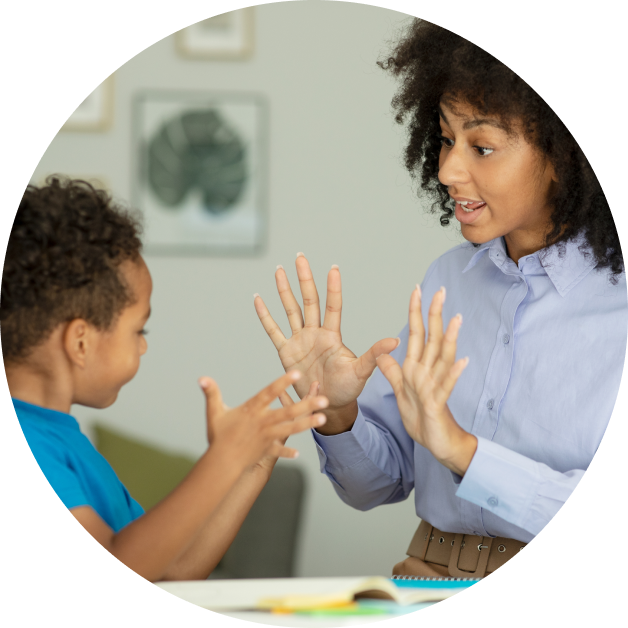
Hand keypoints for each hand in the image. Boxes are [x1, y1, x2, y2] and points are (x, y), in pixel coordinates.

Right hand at [198, 371, 327, 468]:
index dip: (282, 382)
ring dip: (308, 423)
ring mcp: (267, 437)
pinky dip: (288, 451)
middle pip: (288, 412)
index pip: (269, 393)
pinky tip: (299, 452)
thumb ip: (211, 393)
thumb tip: (201, 378)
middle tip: (325, 399)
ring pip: (291, 428)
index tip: (297, 373)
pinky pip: (281, 450)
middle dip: (307, 405)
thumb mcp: (214, 412)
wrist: (220, 462)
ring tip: (323, 418)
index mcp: (252, 410)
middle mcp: (263, 423)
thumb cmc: (218, 435)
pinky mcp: (267, 450)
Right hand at [254, 254, 398, 430]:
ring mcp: (300, 340)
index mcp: (332, 336)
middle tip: (300, 257)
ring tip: (279, 270)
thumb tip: (395, 341)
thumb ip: (374, 354)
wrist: (328, 405)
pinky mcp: (286, 352)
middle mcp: (315, 333)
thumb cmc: (348, 389)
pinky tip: (258, 299)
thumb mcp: (361, 371)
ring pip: (291, 310)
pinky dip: (265, 315)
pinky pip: (273, 330)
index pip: (333, 306)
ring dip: (284, 290)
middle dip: (304, 278)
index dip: (333, 288)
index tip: (333, 268)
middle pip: (309, 300)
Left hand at [375, 286, 476, 475]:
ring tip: (456, 318)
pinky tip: (463, 361)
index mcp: (417, 368)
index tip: (417, 290)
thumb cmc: (422, 417)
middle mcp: (429, 372)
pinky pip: (447, 386)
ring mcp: (436, 386)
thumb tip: (385, 353)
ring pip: (444, 358)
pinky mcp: (438, 403)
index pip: (417, 334)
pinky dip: (454, 374)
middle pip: (433, 338)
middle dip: (435, 315)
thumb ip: (393, 372)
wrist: (438, 443)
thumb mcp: (401, 392)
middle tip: (440, 291)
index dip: (416, 312)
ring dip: (450, 339)